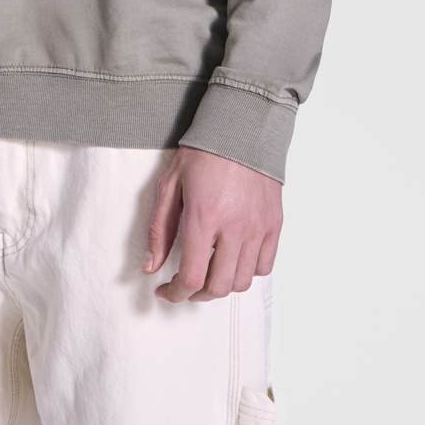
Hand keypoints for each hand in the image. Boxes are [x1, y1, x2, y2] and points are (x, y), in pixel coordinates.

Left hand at [144, 145, 281, 302]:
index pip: (192, 277)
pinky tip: (232, 260)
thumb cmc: (202, 154)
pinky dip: (247, 271)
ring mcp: (258, 228)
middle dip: (197, 295)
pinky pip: (265, 265)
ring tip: (208, 272)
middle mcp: (234, 228)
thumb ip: (159, 229)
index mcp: (203, 217)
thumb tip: (150, 266)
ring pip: (242, 281)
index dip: (175, 293)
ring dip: (221, 285)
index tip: (165, 291)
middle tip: (185, 287)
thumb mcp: (169, 185)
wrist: (241, 129)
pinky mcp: (274, 225)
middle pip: (218, 287)